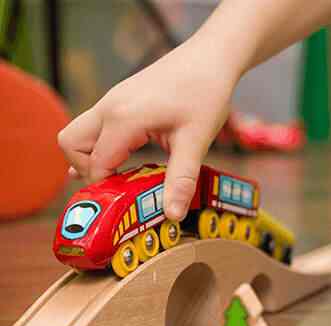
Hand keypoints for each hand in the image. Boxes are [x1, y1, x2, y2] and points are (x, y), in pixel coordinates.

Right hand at [58, 40, 234, 219]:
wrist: (211, 57)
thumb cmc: (205, 93)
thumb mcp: (196, 141)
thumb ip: (181, 180)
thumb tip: (173, 214)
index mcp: (123, 118)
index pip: (96, 164)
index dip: (107, 189)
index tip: (126, 206)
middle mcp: (109, 107)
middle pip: (71, 145)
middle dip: (87, 171)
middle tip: (120, 188)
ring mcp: (112, 101)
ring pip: (80, 134)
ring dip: (95, 157)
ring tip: (127, 176)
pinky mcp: (120, 100)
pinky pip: (97, 126)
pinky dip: (105, 146)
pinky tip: (129, 159)